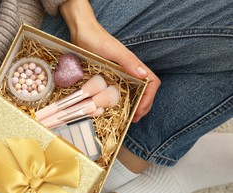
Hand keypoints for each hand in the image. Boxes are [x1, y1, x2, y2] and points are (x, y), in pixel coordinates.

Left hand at [60, 0, 160, 121]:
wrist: (82, 32)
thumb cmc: (97, 40)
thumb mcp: (113, 51)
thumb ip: (129, 62)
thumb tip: (144, 75)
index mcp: (135, 65)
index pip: (152, 84)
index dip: (149, 99)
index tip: (139, 111)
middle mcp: (130, 70)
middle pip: (146, 90)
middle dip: (143, 106)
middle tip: (134, 118)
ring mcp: (121, 73)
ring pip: (134, 91)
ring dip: (134, 104)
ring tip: (128, 115)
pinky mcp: (110, 75)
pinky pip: (120, 89)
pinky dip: (122, 100)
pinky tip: (114, 106)